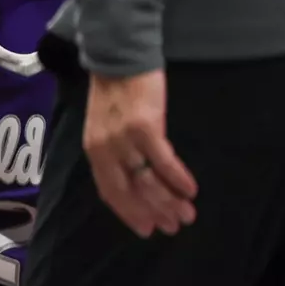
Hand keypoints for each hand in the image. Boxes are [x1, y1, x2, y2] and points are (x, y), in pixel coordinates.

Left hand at [84, 68, 196, 236]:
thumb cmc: (115, 90)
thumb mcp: (105, 125)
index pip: (110, 192)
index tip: (147, 229)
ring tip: (188, 215)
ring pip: (147, 180)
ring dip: (169, 201)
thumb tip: (136, 177)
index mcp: (93, 150)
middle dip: (153, 213)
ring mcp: (123, 139)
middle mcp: (104, 149)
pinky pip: (163, 160)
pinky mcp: (144, 126)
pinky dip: (177, 178)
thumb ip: (114, 151)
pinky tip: (191, 190)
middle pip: (129, 192)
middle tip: (174, 227)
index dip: (129, 213)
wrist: (118, 56)